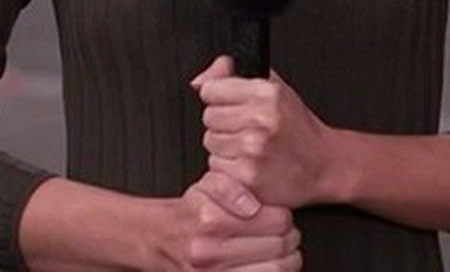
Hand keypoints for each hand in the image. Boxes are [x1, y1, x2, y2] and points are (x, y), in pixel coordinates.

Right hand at [154, 169, 300, 270]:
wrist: (160, 240)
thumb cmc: (189, 213)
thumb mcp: (206, 186)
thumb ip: (231, 187)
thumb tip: (252, 205)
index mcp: (211, 220)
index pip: (275, 220)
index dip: (284, 217)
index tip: (280, 217)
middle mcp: (210, 251)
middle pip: (279, 246)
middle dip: (289, 238)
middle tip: (286, 234)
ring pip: (276, 270)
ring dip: (288, 261)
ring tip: (283, 252)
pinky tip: (269, 266)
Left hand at [193, 55, 341, 208]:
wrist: (324, 165)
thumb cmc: (298, 128)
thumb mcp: (273, 88)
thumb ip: (231, 75)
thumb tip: (198, 81)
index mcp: (266, 93)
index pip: (211, 90)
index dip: (221, 99)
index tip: (236, 107)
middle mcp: (260, 119)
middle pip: (209, 117)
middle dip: (224, 124)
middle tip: (248, 130)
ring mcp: (253, 149)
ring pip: (211, 142)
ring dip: (225, 147)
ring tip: (251, 148)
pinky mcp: (248, 177)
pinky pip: (216, 167)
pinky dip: (229, 169)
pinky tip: (250, 165)